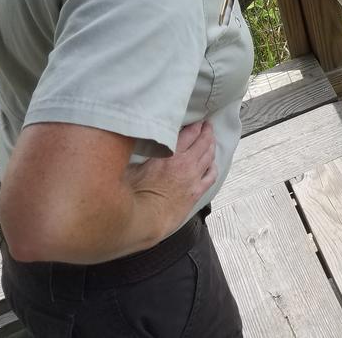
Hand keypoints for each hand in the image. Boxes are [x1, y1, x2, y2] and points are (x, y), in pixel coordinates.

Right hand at [123, 120, 217, 234]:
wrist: (146, 220)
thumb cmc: (135, 195)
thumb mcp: (131, 167)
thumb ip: (137, 154)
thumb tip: (129, 144)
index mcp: (171, 154)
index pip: (189, 133)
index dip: (195, 125)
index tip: (197, 120)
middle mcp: (186, 164)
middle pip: (203, 142)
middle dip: (206, 132)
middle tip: (207, 125)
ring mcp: (193, 178)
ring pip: (209, 157)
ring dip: (211, 146)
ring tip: (211, 140)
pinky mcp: (196, 192)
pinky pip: (210, 176)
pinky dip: (213, 167)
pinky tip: (212, 164)